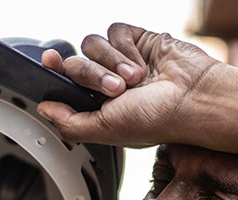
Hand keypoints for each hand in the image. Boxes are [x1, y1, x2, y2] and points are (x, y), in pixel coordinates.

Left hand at [37, 23, 222, 146]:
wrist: (194, 98)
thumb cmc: (158, 119)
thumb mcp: (105, 131)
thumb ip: (70, 123)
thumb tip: (44, 108)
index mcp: (100, 106)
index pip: (66, 84)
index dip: (55, 73)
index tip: (49, 63)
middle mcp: (110, 83)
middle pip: (77, 64)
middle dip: (93, 75)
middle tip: (117, 90)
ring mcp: (124, 60)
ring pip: (93, 45)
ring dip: (112, 62)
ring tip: (135, 79)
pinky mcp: (140, 40)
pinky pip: (115, 31)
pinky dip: (126, 47)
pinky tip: (142, 62)